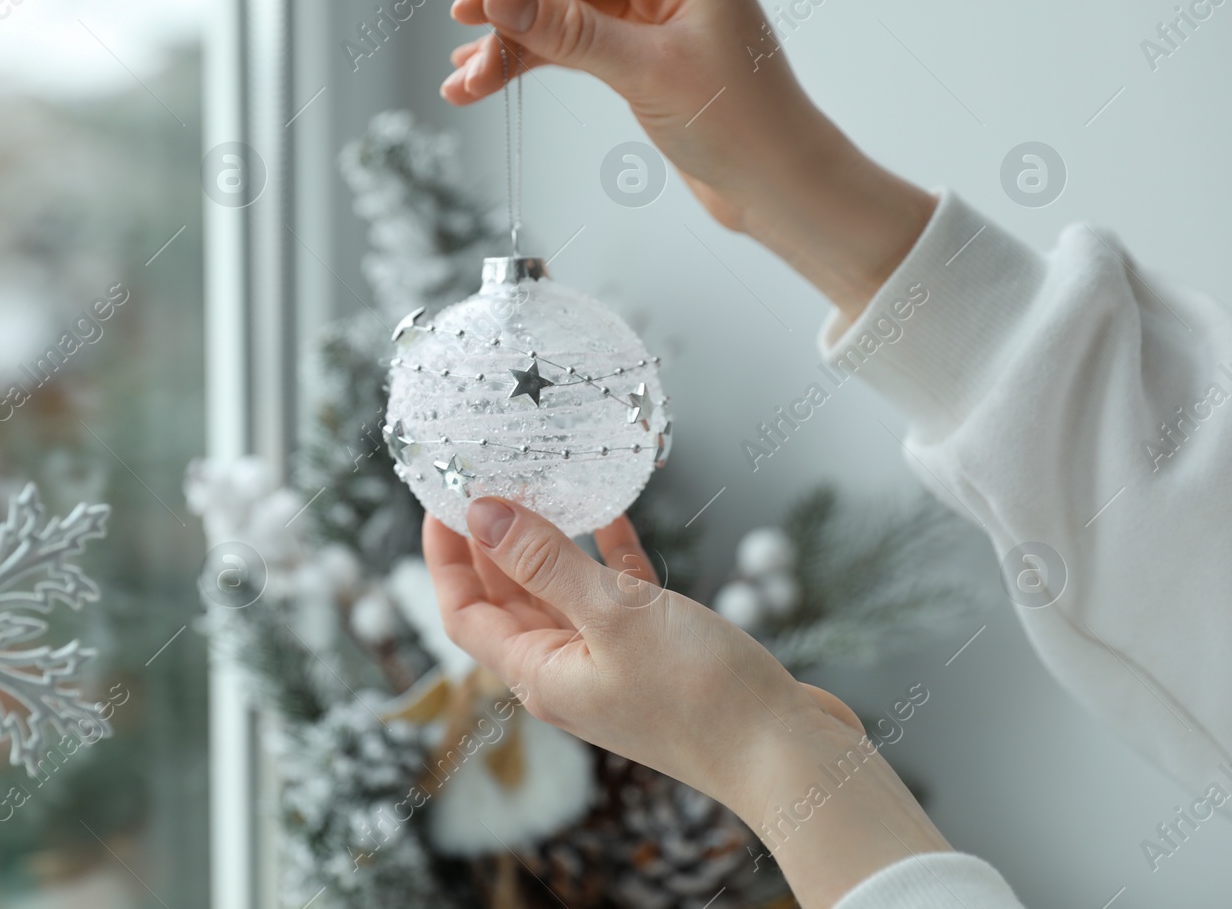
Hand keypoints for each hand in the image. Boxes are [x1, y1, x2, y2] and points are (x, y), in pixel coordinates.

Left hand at [424, 497, 951, 908]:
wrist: (789, 756)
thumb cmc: (702, 698)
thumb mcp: (613, 616)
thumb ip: (546, 562)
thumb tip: (481, 514)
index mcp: (539, 673)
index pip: (463, 611)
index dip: (445, 554)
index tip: (442, 496)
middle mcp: (565, 670)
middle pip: (506, 597)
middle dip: (492, 538)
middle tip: (490, 474)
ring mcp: (610, 662)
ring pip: (561, 590)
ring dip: (550, 540)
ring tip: (542, 479)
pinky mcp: (655, 652)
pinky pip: (615, 594)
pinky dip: (609, 553)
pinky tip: (614, 512)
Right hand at [442, 0, 936, 320]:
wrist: (780, 186)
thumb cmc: (744, 125)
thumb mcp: (646, 71)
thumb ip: (570, 32)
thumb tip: (502, 2)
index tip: (468, 8)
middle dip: (510, 26)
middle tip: (467, 63)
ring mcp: (653, 16)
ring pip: (562, 20)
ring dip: (514, 51)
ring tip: (465, 84)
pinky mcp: (642, 55)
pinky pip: (575, 48)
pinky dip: (536, 65)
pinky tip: (493, 81)